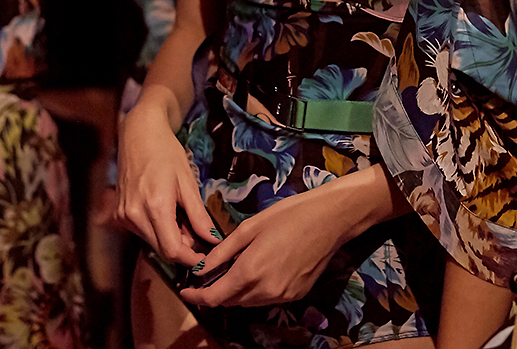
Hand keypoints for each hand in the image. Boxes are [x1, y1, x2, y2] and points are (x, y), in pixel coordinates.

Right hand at [114, 95, 216, 268]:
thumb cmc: (167, 152)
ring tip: (182, 216)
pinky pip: (142, 232)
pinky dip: (157, 229)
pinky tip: (166, 212)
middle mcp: (135, 216)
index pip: (172, 250)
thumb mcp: (188, 181)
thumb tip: (213, 240)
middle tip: (198, 232)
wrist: (139, 134)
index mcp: (155, 207)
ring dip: (170, 237)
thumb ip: (199, 215)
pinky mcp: (119, 215)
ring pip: (152, 242)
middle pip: (162, 250)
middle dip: (183, 247)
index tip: (206, 258)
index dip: (191, 259)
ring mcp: (124, 216)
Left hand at [178, 183, 352, 308]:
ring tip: (237, 268)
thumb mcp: (251, 226)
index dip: (196, 297)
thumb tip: (201, 268)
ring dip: (237, 291)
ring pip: (248, 302)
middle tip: (212, 273)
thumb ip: (223, 251)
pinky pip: (267, 299)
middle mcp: (265, 290)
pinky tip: (262, 269)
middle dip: (217, 291)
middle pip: (230, 302)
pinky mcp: (296, 296)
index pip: (214, 297)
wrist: (330, 219)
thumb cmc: (289, 215)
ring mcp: (282, 296)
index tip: (186, 291)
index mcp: (250, 271)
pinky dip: (257, 290)